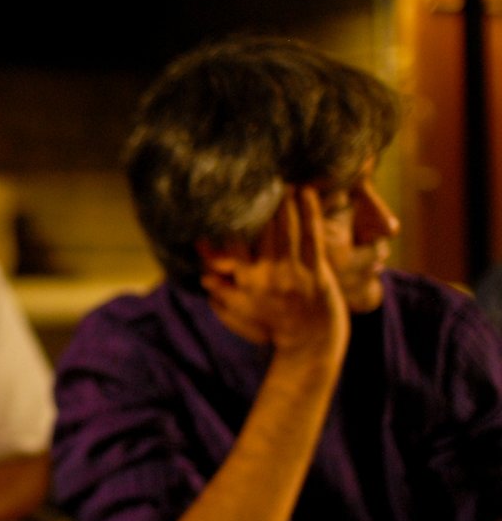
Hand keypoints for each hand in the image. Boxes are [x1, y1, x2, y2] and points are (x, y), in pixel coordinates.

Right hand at [201, 186, 347, 361]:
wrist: (310, 342)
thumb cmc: (271, 325)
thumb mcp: (240, 310)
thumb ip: (220, 291)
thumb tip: (203, 272)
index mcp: (247, 283)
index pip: (233, 247)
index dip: (231, 223)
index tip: (229, 202)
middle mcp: (268, 276)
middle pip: (262, 232)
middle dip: (261, 205)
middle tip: (261, 179)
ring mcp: (294, 273)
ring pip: (286, 229)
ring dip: (284, 203)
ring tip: (283, 181)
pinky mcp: (317, 271)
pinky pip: (312, 236)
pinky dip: (310, 213)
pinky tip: (307, 193)